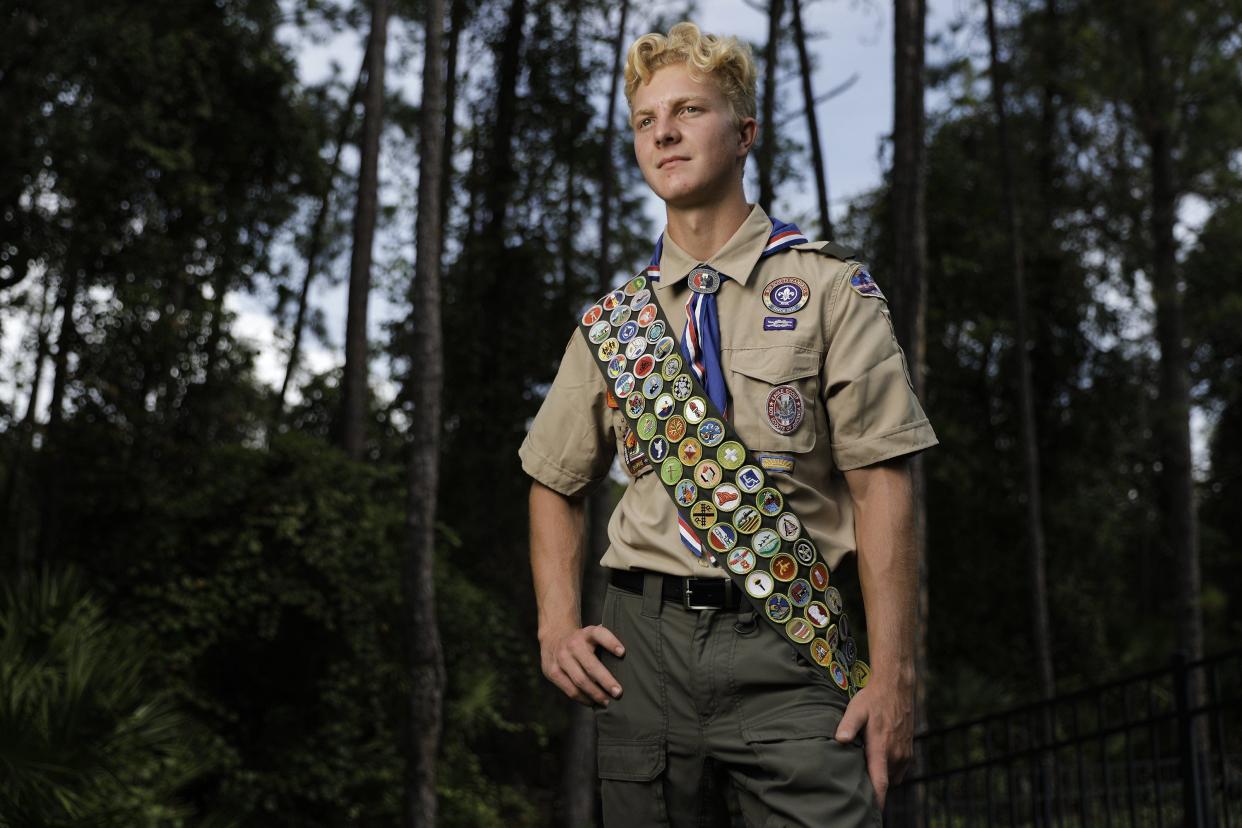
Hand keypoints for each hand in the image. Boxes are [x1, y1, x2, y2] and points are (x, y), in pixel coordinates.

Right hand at [539, 624, 625, 706]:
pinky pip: (570, 690)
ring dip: (595, 694)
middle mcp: (573, 644)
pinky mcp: (552, 672)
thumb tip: (631, 660)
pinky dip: (583, 698)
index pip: (599, 634)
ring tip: (607, 702)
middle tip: (618, 693)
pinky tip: (592, 702)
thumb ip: (606, 644)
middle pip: (591, 665)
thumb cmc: (582, 642)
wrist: (553, 638)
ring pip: (580, 680)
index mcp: (587, 634)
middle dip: (606, 681)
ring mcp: (561, 658)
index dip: (611, 642)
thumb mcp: (592, 635)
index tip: (622, 652)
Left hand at [833, 683, 913, 810]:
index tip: (870, 813)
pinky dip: (889, 771)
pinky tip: (877, 762)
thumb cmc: (872, 699)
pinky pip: (899, 770)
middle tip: (857, 792)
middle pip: (884, 782)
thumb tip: (840, 739)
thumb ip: (848, 725)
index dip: (876, 800)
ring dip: (881, 778)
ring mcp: (904, 754)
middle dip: (873, 790)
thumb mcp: (856, 709)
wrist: (896, 687)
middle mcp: (896, 754)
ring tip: (865, 774)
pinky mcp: (909, 750)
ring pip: (892, 777)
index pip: (880, 782)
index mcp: (881, 748)